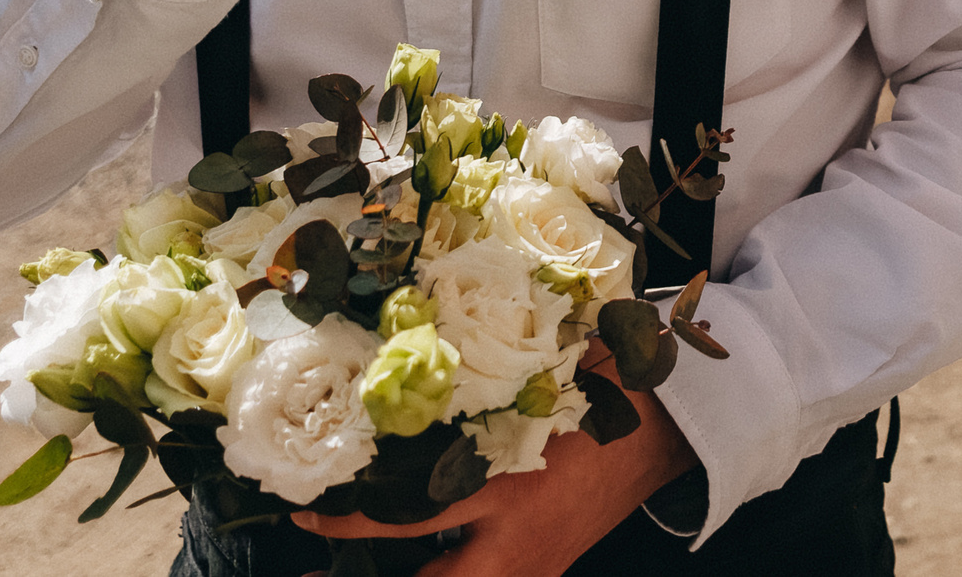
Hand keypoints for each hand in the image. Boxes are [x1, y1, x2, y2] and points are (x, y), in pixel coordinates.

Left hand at [290, 362, 696, 576]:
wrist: (654, 434)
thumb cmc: (587, 403)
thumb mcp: (521, 406)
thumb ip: (463, 420)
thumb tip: (390, 405)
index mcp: (503, 494)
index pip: (407, 521)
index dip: (351, 527)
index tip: (307, 519)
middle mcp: (512, 547)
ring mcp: (530, 571)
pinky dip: (446, 576)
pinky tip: (424, 570)